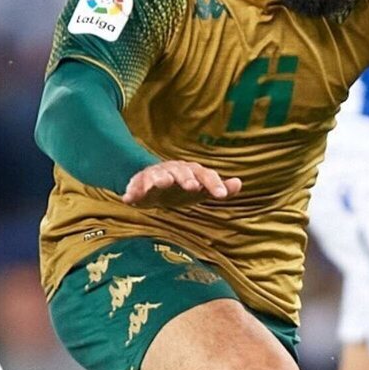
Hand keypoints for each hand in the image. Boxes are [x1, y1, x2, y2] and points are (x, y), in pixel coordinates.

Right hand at [121, 161, 241, 208]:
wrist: (154, 185)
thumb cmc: (182, 189)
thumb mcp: (202, 190)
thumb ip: (220, 188)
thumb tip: (239, 183)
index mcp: (192, 172)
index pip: (205, 175)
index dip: (214, 184)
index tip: (221, 196)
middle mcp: (174, 170)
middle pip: (181, 171)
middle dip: (186, 178)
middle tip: (192, 187)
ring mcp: (155, 175)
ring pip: (157, 175)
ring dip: (159, 178)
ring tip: (161, 184)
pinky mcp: (138, 183)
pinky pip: (135, 186)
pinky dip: (132, 191)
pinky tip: (129, 199)